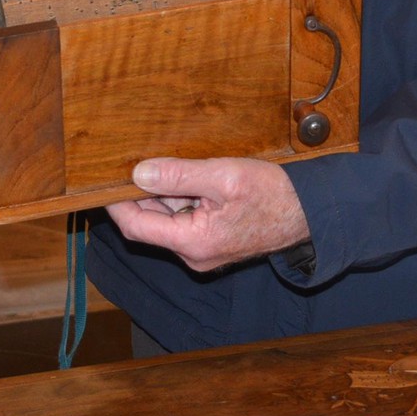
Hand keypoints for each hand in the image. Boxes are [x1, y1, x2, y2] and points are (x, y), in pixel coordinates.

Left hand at [105, 157, 310, 273]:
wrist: (312, 213)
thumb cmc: (275, 195)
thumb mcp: (225, 176)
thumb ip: (180, 176)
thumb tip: (139, 173)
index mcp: (193, 243)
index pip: (137, 226)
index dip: (117, 203)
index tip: (104, 180)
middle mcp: (194, 254)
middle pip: (151, 223)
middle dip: (144, 193)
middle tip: (137, 160)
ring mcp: (204, 251)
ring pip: (170, 220)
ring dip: (166, 194)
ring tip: (173, 165)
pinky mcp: (215, 242)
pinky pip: (187, 221)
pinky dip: (183, 199)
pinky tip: (192, 179)